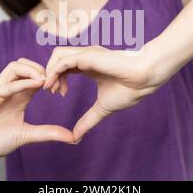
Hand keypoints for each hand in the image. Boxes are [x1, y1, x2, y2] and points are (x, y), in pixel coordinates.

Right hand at [0, 58, 74, 161]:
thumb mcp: (26, 135)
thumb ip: (48, 133)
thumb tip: (72, 137)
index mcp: (18, 95)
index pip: (36, 75)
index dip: (51, 78)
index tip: (62, 91)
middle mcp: (9, 88)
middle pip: (26, 64)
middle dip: (43, 69)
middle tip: (55, 84)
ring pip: (16, 66)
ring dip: (33, 70)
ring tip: (45, 82)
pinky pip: (7, 83)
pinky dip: (23, 82)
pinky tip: (37, 85)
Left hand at [43, 45, 172, 141]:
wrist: (144, 80)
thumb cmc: (129, 90)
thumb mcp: (102, 108)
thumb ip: (88, 120)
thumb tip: (76, 137)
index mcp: (89, 65)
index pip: (65, 66)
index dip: (58, 78)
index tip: (61, 94)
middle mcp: (86, 57)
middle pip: (57, 59)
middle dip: (50, 75)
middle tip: (54, 93)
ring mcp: (86, 55)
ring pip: (57, 55)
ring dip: (49, 72)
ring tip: (53, 89)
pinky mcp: (88, 56)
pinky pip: (63, 60)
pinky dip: (53, 72)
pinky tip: (52, 85)